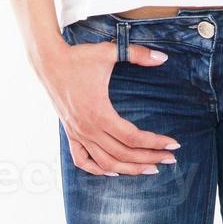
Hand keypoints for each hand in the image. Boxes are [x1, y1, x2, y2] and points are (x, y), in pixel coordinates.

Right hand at [36, 40, 180, 174]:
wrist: (48, 61)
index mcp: (99, 113)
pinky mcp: (70, 133)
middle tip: (170, 159)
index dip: (155, 142)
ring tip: (149, 169)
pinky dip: (97, 169)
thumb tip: (162, 57)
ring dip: (129, 169)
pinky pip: (82, 160)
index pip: (133, 137)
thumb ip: (137, 54)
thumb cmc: (78, 57)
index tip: (173, 144)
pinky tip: (112, 172)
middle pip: (123, 154)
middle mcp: (88, 128)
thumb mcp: (109, 52)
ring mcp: (77, 133)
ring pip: (106, 162)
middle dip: (150, 158)